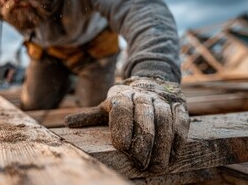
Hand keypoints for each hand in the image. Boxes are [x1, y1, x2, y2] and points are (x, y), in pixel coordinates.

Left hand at [65, 76, 189, 171]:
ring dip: (162, 145)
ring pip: (164, 120)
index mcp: (121, 95)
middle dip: (144, 142)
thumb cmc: (123, 103)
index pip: (122, 109)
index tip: (123, 148)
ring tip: (156, 166)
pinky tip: (172, 156)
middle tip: (140, 164)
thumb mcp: (105, 107)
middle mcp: (142, 95)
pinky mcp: (179, 105)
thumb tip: (67, 123)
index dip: (122, 128)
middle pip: (144, 116)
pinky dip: (178, 139)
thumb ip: (89, 117)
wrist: (150, 82)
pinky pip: (180, 121)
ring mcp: (161, 99)